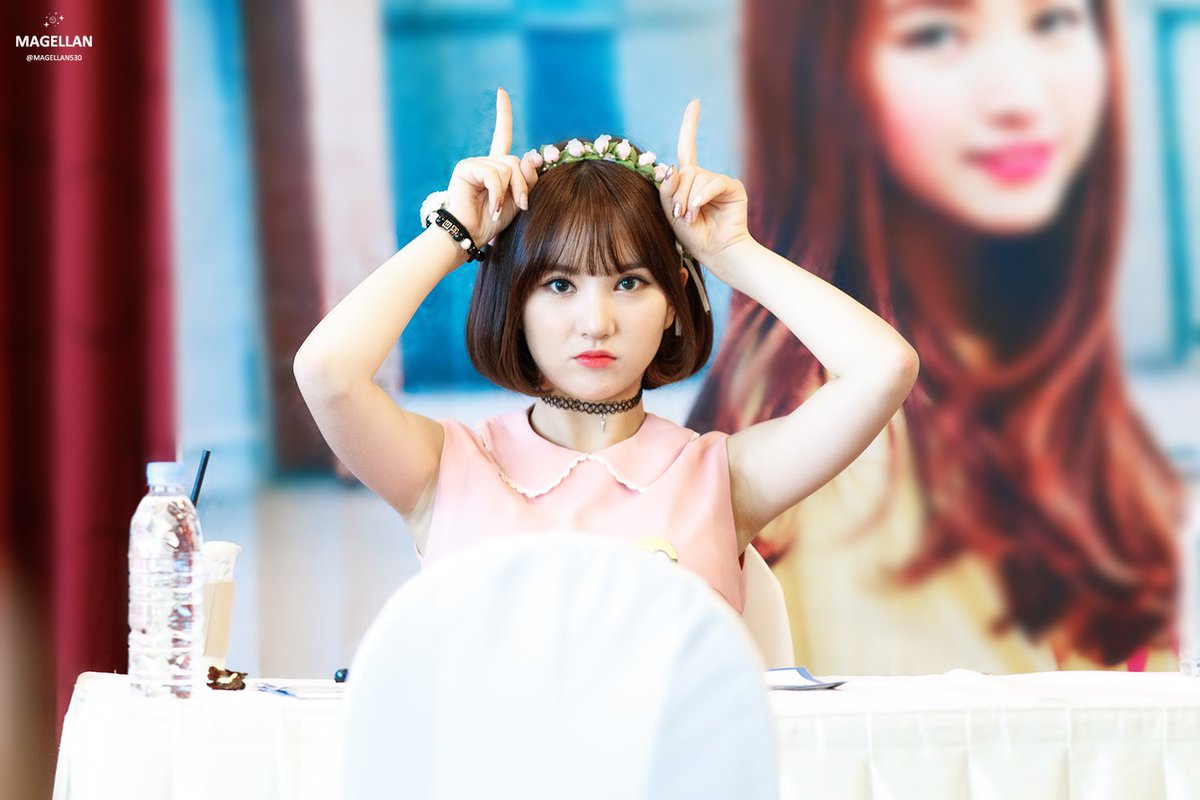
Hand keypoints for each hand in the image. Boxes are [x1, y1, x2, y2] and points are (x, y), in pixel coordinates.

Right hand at [443, 88, 541, 249]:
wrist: (472, 235)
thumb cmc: (493, 221)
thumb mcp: (518, 199)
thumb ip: (528, 178)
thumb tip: (535, 154)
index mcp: (497, 166)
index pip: (501, 135)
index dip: (503, 114)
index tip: (501, 92)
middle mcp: (485, 161)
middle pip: (516, 160)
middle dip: (523, 185)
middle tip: (521, 205)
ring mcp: (474, 163)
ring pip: (507, 168)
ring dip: (510, 192)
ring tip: (499, 209)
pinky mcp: (466, 168)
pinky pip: (493, 175)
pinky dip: (497, 194)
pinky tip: (491, 208)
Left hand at [658, 99, 751, 274]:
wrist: (715, 252)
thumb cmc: (693, 236)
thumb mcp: (671, 213)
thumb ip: (667, 191)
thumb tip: (668, 168)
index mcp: (689, 180)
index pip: (688, 147)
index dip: (690, 125)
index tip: (695, 103)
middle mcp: (704, 177)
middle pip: (686, 171)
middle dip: (678, 194)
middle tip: (681, 215)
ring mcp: (719, 182)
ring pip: (697, 178)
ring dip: (689, 200)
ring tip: (691, 217)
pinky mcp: (733, 188)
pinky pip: (713, 183)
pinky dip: (703, 195)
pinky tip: (698, 207)